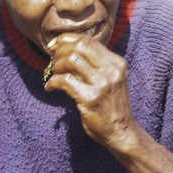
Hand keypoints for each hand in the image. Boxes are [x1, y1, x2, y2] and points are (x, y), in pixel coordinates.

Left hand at [45, 33, 135, 151]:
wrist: (122, 133)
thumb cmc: (112, 107)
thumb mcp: (111, 80)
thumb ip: (96, 65)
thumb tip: (69, 49)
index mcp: (117, 63)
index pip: (89, 40)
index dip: (67, 39)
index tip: (54, 44)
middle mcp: (112, 70)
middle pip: (79, 46)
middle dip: (60, 50)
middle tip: (53, 61)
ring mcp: (102, 84)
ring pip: (71, 60)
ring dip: (57, 66)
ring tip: (54, 74)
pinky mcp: (91, 98)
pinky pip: (65, 81)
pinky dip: (53, 82)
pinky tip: (50, 87)